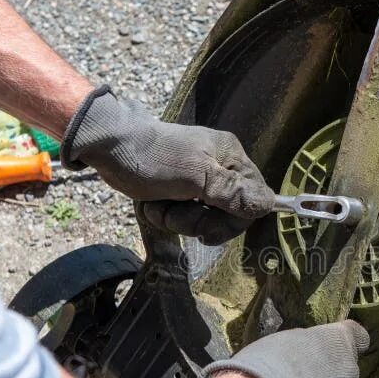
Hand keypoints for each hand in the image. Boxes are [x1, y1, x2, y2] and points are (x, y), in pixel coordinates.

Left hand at [61, 86, 274, 243]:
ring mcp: (200, 179)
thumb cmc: (154, 158)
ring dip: (177, 219)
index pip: (254, 201)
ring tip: (159, 205)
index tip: (207, 230)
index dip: (232, 221)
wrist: (108, 147)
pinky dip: (166, 214)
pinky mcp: (180, 189)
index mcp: (232, 158)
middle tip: (175, 214)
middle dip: (197, 221)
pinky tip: (153, 203)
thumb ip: (233, 192)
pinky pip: (184, 215)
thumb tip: (269, 205)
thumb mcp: (196, 176)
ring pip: (204, 219)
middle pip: (228, 215)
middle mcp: (221, 167)